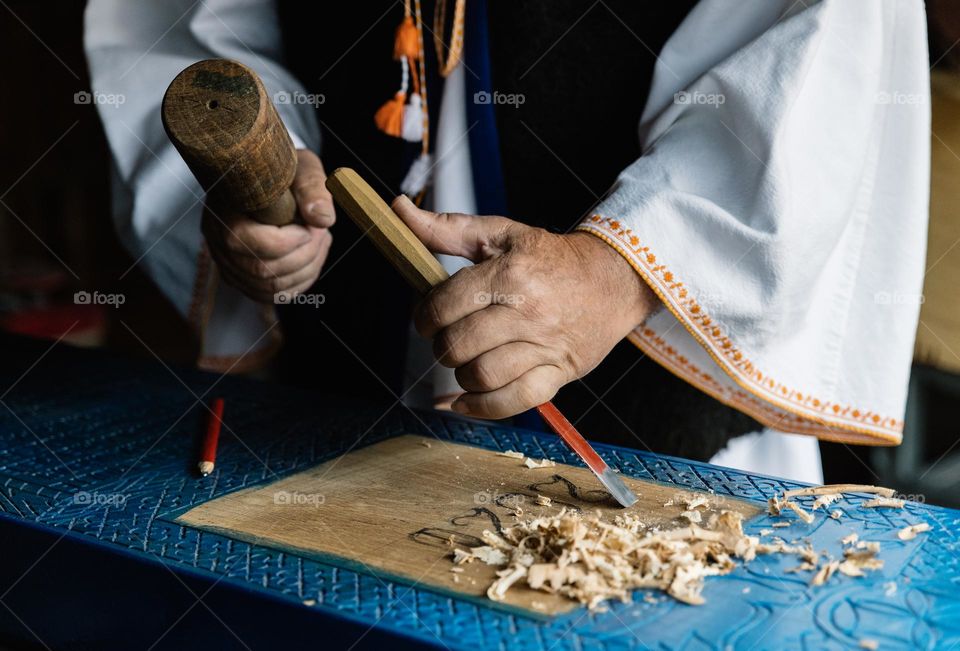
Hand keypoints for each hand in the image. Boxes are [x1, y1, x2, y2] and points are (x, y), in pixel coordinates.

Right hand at [202, 149, 334, 302]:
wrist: (267, 180)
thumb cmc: (283, 170)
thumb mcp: (300, 167)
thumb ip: (313, 188)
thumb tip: (323, 219)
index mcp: (223, 210)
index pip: (248, 243)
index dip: (287, 242)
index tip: (309, 227)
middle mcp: (218, 241)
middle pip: (263, 271)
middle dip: (304, 255)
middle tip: (321, 233)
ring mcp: (228, 264)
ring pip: (271, 288)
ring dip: (307, 268)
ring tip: (319, 241)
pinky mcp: (243, 278)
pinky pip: (273, 295)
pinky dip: (300, 282)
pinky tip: (312, 258)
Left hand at [392, 195, 657, 418]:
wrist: (613, 280)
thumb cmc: (550, 258)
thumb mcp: (502, 234)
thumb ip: (447, 229)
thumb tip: (398, 209)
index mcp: (510, 274)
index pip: (446, 304)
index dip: (425, 316)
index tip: (428, 317)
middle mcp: (528, 311)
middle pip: (460, 344)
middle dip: (441, 345)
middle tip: (447, 338)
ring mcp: (545, 346)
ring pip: (483, 375)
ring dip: (461, 375)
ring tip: (465, 362)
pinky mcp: (560, 373)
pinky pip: (515, 401)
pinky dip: (482, 407)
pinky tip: (465, 401)